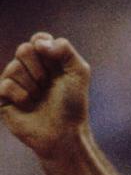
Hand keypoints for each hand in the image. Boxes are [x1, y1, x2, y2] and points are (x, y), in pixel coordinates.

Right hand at [0, 33, 90, 157]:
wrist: (65, 134)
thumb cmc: (73, 106)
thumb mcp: (79, 73)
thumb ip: (65, 49)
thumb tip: (39, 43)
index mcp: (46, 61)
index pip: (38, 39)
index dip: (44, 46)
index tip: (55, 62)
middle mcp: (29, 69)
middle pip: (23, 49)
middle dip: (40, 69)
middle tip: (47, 86)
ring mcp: (15, 82)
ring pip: (14, 67)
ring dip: (33, 86)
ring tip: (39, 99)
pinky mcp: (4, 98)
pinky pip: (6, 84)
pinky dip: (21, 96)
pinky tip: (29, 106)